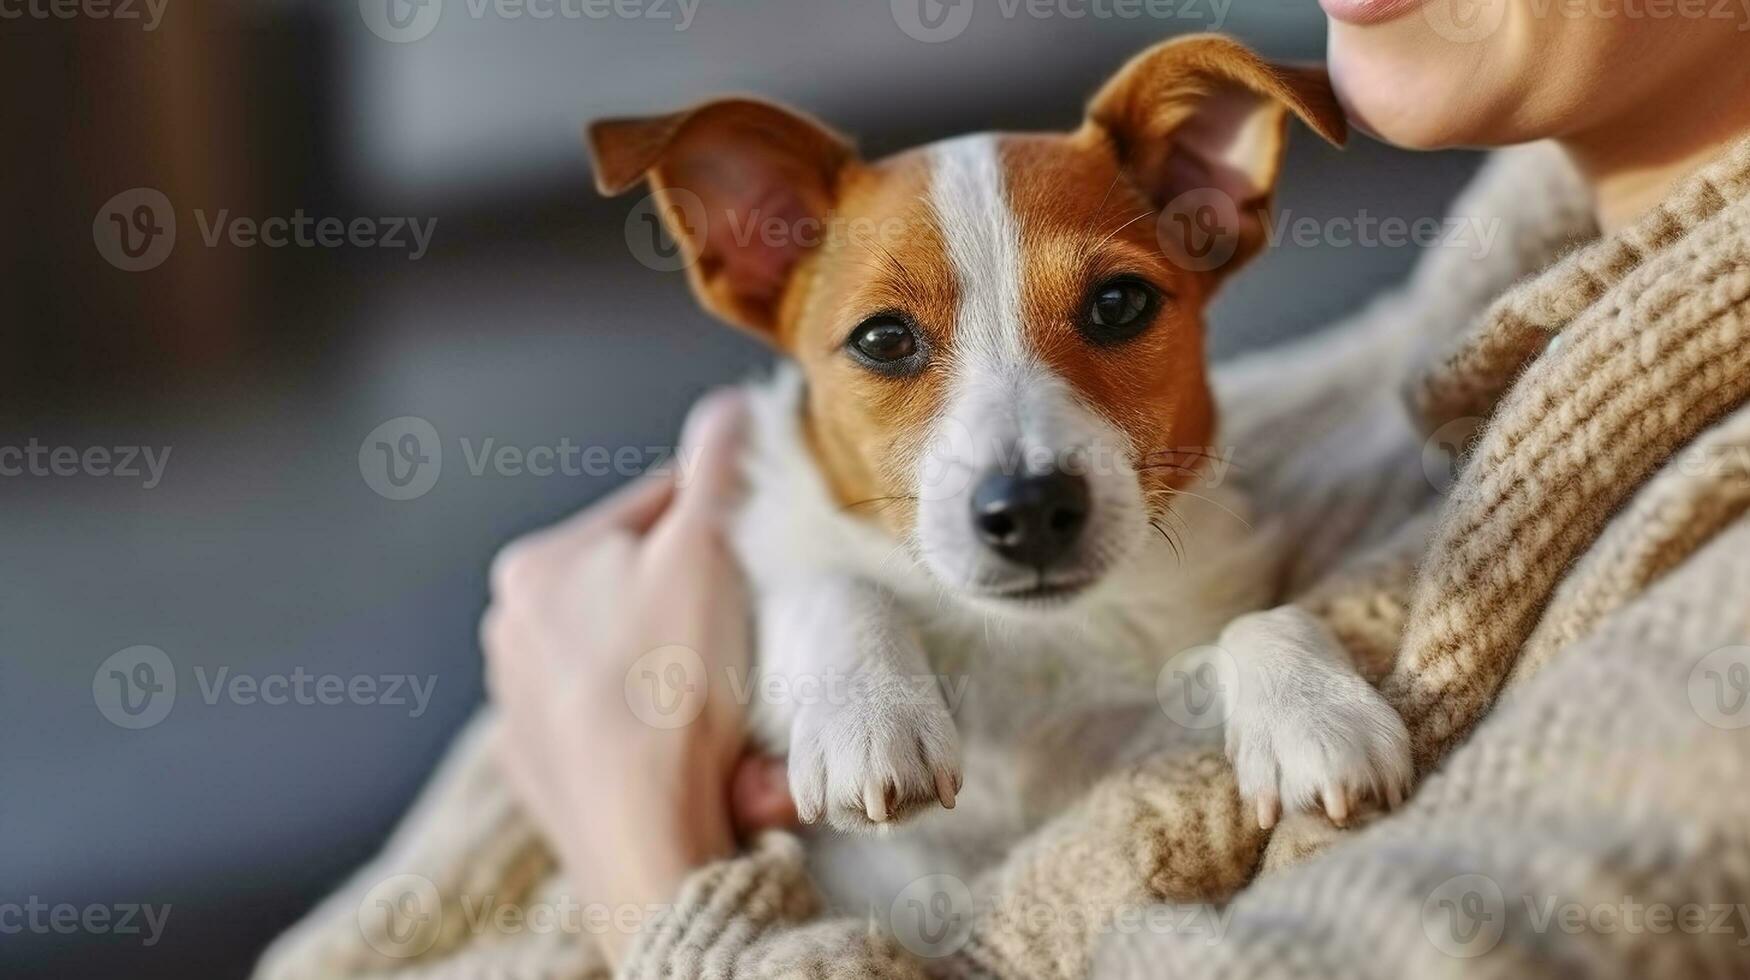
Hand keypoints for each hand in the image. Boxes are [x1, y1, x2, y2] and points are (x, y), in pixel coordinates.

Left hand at [481, 390, 795, 963]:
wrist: (648, 836)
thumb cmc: (673, 686)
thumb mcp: (707, 549)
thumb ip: (719, 466)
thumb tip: (734, 406)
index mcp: (538, 564)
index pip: (650, 508)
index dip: (718, 517)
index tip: (760, 543)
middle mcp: (511, 631)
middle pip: (635, 584)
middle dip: (696, 597)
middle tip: (752, 625)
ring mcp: (520, 705)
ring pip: (624, 653)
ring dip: (677, 659)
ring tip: (733, 688)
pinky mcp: (543, 769)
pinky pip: (613, 719)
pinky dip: (653, 718)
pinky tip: (696, 738)